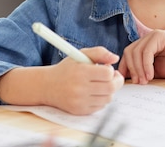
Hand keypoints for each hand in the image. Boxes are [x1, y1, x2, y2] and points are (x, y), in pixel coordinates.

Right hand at [0, 47, 123, 114]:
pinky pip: (100, 107)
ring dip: (109, 91)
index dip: (111, 70)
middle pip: (111, 88)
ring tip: (103, 84)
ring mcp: (79, 101)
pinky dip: (102, 99)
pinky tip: (95, 92)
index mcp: (81, 72)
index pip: (107, 73)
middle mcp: (80, 88)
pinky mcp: (79, 111)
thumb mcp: (80, 55)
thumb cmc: (67, 69)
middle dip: (116, 81)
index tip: (107, 68)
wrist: (47, 86)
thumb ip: (99, 52)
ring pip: (108, 98)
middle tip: (113, 77)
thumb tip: (115, 58)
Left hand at [118, 30, 164, 83]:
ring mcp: (153, 36)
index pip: (128, 54)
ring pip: (136, 52)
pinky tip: (151, 75)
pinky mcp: (159, 36)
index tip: (127, 82)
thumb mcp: (157, 71)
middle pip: (129, 52)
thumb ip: (144, 72)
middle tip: (137, 83)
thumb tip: (129, 79)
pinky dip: (146, 65)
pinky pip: (146, 52)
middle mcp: (147, 38)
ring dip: (138, 69)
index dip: (125, 68)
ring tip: (144, 81)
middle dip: (130, 69)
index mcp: (146, 45)